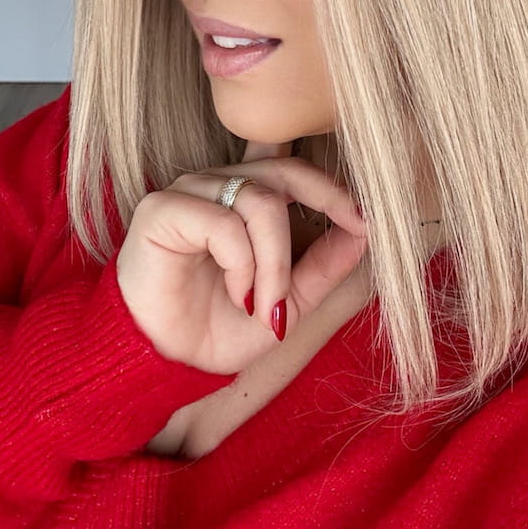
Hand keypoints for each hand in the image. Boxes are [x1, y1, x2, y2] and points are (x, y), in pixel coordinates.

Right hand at [114, 139, 367, 374]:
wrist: (162, 362)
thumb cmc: (214, 330)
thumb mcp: (287, 303)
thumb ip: (322, 267)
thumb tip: (363, 232)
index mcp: (244, 198)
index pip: (293, 166)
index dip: (331, 185)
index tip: (364, 220)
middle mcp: (218, 184)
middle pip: (287, 173)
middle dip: (323, 209)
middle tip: (346, 242)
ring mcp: (189, 192)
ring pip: (260, 202)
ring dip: (276, 262)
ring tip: (265, 304)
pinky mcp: (163, 210)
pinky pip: (224, 223)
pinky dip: (242, 264)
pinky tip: (236, 294)